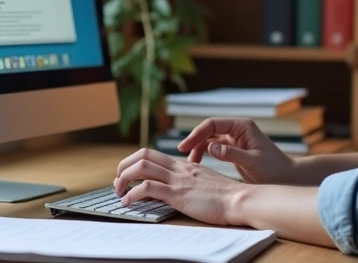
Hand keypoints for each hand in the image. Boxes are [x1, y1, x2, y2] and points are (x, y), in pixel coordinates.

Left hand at [114, 148, 244, 225]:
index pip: (152, 154)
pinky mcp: (178, 195)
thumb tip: (177, 187)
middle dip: (123, 166)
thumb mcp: (204, 183)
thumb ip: (190, 181)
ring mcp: (178, 180)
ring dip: (123, 178)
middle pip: (143, 155)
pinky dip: (133, 194)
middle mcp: (179, 169)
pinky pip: (149, 188)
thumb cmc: (226, 197)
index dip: (134, 162)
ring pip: (141, 168)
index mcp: (185, 166)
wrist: (239, 200)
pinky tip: (129, 202)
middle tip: (118, 181)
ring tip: (118, 191)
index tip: (128, 175)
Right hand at [177, 117, 296, 184]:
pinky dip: (205, 154)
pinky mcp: (234, 151)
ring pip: (210, 139)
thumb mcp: (252, 162)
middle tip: (182, 154)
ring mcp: (235, 139)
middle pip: (209, 130)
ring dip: (198, 148)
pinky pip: (214, 148)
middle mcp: (237, 130)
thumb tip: (210, 146)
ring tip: (191, 164)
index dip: (197, 133)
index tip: (185, 146)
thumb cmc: (274, 169)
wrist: (287, 179)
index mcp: (242, 126)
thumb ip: (232, 154)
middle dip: (195, 140)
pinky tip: (198, 165)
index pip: (213, 124)